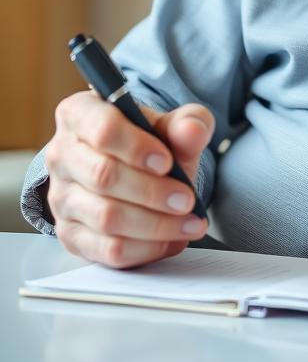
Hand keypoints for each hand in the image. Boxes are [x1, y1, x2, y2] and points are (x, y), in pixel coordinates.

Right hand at [43, 91, 213, 267]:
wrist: (139, 168)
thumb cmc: (152, 140)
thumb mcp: (174, 124)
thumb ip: (188, 123)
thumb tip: (193, 131)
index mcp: (81, 113)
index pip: (102, 129)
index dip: (136, 148)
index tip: (167, 162)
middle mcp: (62, 155)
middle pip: (104, 176)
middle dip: (152, 191)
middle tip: (187, 200)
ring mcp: (62, 198)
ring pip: (105, 217)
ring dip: (154, 224)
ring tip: (189, 222)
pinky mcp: (70, 234)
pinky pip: (106, 249)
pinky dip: (145, 248)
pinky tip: (172, 239)